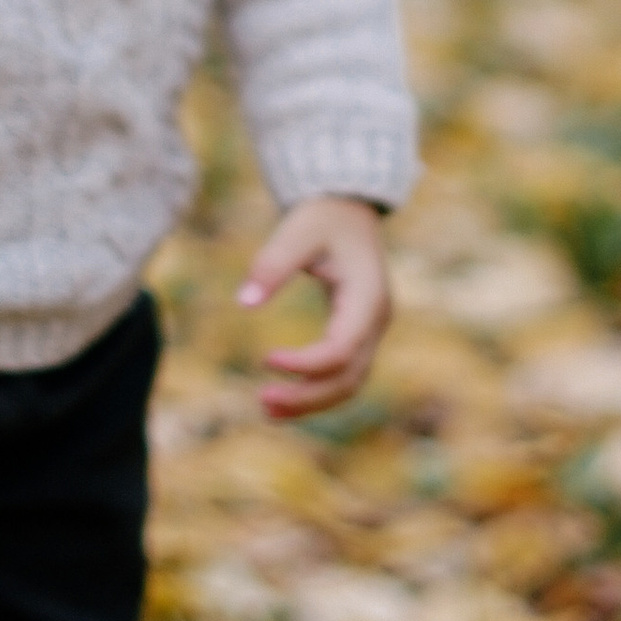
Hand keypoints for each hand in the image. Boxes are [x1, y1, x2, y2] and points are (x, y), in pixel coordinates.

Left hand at [237, 195, 391, 419]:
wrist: (348, 210)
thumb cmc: (322, 218)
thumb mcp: (297, 231)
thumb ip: (272, 264)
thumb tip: (244, 302)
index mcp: (367, 296)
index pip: (341, 348)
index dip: (305, 363)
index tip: (265, 358)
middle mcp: (375, 321)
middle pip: (348, 377)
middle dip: (307, 396)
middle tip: (262, 401)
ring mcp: (370, 331)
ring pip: (348, 384)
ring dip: (311, 402)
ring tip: (266, 410)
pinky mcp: (357, 336)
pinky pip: (341, 375)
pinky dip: (314, 391)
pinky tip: (280, 398)